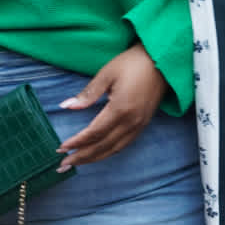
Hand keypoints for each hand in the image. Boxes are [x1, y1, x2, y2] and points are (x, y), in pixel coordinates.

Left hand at [56, 44, 165, 167]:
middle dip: (82, 157)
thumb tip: (66, 106)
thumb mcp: (107, 74)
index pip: (94, 133)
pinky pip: (124, 144)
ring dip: (95, 158)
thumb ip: (87, 94)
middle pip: (103, 146)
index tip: (61, 148)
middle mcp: (131, 122)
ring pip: (114, 149)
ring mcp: (139, 125)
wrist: (162, 61)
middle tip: (64, 164)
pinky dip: (109, 152)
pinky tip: (99, 153)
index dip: (77, 142)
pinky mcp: (144, 124)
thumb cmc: (133, 63)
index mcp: (120, 109)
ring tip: (78, 162)